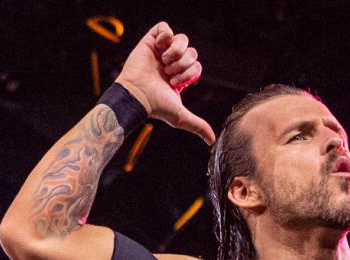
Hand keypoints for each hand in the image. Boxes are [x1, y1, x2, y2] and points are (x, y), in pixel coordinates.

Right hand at [115, 22, 214, 144]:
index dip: (190, 72)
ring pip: (181, 39)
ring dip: (176, 51)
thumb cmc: (156, 106)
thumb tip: (211, 141)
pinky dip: (166, 36)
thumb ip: (197, 125)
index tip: (176, 83)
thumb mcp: (180, 116)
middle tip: (169, 74)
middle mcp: (171, 62)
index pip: (196, 65)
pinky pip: (165, 28)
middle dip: (183, 64)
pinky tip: (160, 48)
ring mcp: (160, 51)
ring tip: (164, 62)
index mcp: (178, 75)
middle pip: (191, 52)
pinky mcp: (150, 41)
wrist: (137, 95)